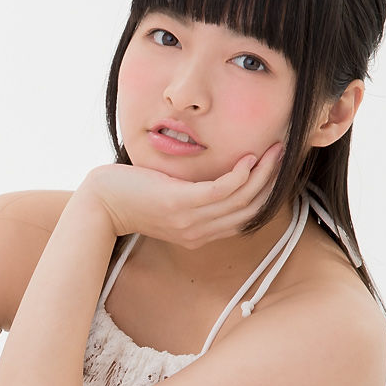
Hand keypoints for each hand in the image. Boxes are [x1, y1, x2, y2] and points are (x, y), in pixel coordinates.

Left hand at [82, 141, 284, 247]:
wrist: (100, 203)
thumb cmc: (133, 195)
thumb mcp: (170, 200)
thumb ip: (194, 197)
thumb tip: (217, 178)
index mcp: (199, 235)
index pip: (246, 218)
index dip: (267, 194)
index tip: (278, 169)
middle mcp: (198, 233)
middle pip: (251, 209)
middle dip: (273, 181)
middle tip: (285, 154)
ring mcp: (190, 221)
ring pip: (242, 199)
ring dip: (264, 173)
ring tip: (275, 150)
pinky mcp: (179, 204)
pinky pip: (222, 191)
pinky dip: (240, 175)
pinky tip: (247, 158)